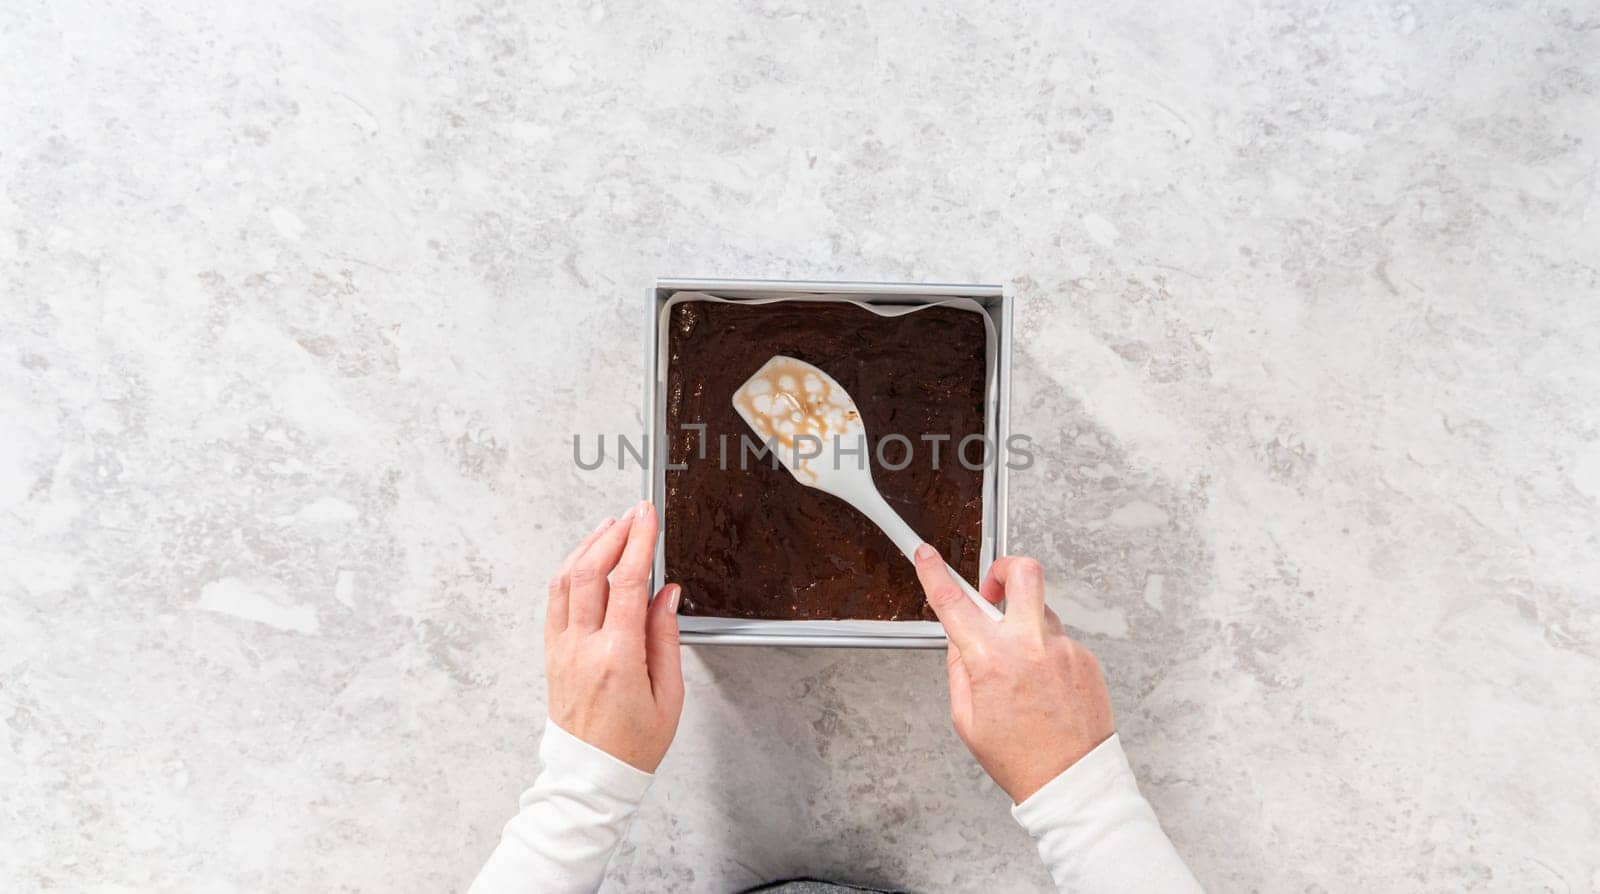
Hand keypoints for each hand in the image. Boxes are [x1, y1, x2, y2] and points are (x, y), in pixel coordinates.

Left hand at [545, 501, 683, 771]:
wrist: (591, 777)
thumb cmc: (634, 745)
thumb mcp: (669, 696)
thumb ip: (665, 638)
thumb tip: (666, 593)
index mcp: (617, 659)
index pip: (625, 583)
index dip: (638, 543)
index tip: (648, 517)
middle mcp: (583, 649)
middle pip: (589, 572)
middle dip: (613, 534)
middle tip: (633, 515)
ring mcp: (561, 649)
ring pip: (564, 581)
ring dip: (587, 547)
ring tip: (609, 527)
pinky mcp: (551, 653)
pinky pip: (554, 600)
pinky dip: (569, 571)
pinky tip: (585, 559)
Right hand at [913, 544, 1114, 802]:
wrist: (1070, 780)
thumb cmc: (1020, 757)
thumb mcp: (967, 718)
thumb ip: (960, 669)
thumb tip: (960, 639)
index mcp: (992, 660)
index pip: (954, 602)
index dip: (935, 572)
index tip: (928, 555)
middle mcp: (1030, 645)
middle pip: (1023, 572)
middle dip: (1004, 569)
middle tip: (995, 590)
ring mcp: (1063, 648)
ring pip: (1040, 611)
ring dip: (1025, 626)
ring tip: (1023, 669)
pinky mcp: (1085, 658)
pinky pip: (1058, 641)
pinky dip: (1046, 654)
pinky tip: (1043, 687)